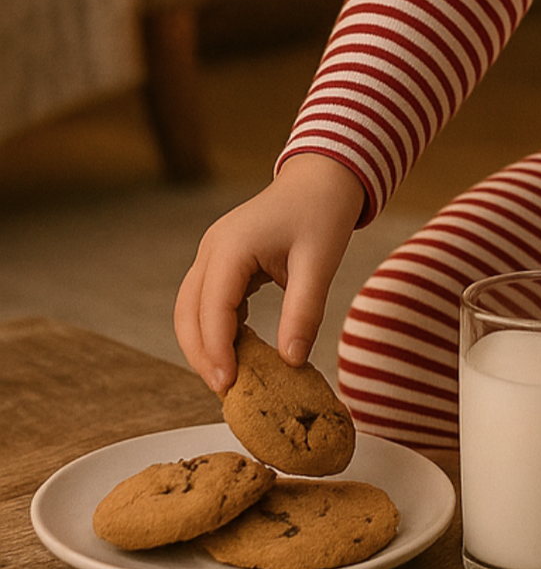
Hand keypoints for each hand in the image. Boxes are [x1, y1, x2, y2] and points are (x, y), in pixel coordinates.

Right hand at [173, 153, 365, 392]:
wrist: (323, 177)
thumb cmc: (323, 211)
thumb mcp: (320, 262)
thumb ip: (304, 312)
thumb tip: (291, 362)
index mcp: (232, 246)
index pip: (212, 309)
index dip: (216, 351)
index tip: (229, 386)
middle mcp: (213, 249)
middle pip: (189, 313)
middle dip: (202, 354)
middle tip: (227, 391)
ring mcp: (214, 253)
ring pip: (192, 309)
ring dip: (206, 343)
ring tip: (232, 377)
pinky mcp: (223, 259)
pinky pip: (208, 300)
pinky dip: (218, 327)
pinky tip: (241, 348)